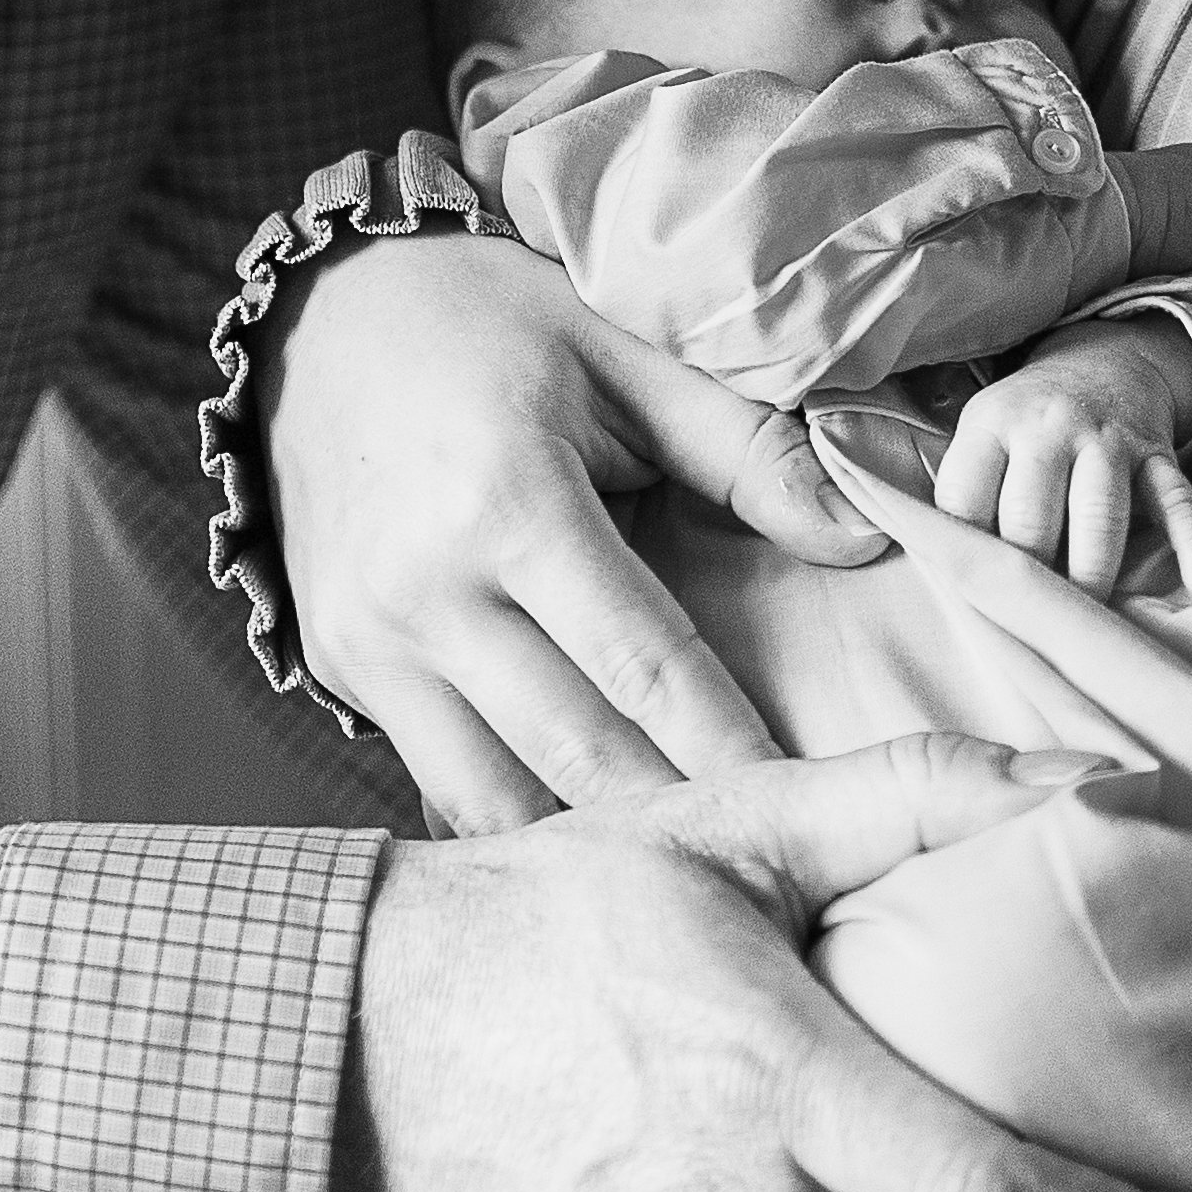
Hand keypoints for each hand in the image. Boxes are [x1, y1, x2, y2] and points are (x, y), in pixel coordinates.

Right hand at [262, 230, 886, 831]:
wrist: (325, 316)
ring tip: (686, 875)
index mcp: (509, 501)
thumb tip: (866, 537)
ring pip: (492, 795)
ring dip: (589, 846)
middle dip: (676, 824)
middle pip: (572, 752)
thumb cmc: (496, 325)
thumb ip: (747, 450)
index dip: (729, 749)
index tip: (806, 813)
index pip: (643, 664)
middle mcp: (425, 588)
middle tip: (767, 871)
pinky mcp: (337, 665)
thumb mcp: (627, 358)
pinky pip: (435, 777)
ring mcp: (368, 639)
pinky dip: (511, 821)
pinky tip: (584, 850)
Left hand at [933, 316, 1191, 598]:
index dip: (963, 555)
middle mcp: (1049, 428)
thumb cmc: (1026, 423)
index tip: (968, 594)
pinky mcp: (1156, 454)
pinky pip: (1178, 502)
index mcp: (993, 425)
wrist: (1101, 362)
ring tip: (1085, 617)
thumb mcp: (981, 435)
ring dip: (1092, 573)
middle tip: (1027, 616)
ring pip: (1100, 515)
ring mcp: (1108, 440)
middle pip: (1031, 515)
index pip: (965, 501)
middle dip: (1028, 574)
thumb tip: (937, 572)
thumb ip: (962, 495)